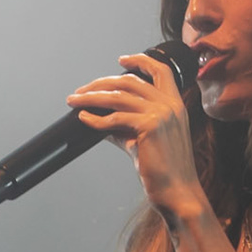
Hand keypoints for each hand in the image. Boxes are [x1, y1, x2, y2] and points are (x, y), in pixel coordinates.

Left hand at [66, 53, 208, 226]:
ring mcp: (162, 114)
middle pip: (130, 81)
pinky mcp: (150, 127)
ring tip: (74, 101)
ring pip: (119, 97)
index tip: (121, 60)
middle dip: (101, 83)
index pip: (160, 71)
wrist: (177, 192)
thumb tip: (99, 119)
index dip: (140, 61)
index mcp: (175, 104)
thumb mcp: (145, 141)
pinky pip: (115, 118)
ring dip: (91, 97)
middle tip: (80, 91)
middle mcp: (171, 105)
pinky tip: (84, 119)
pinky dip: (95, 118)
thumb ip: (126, 126)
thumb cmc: (164, 170)